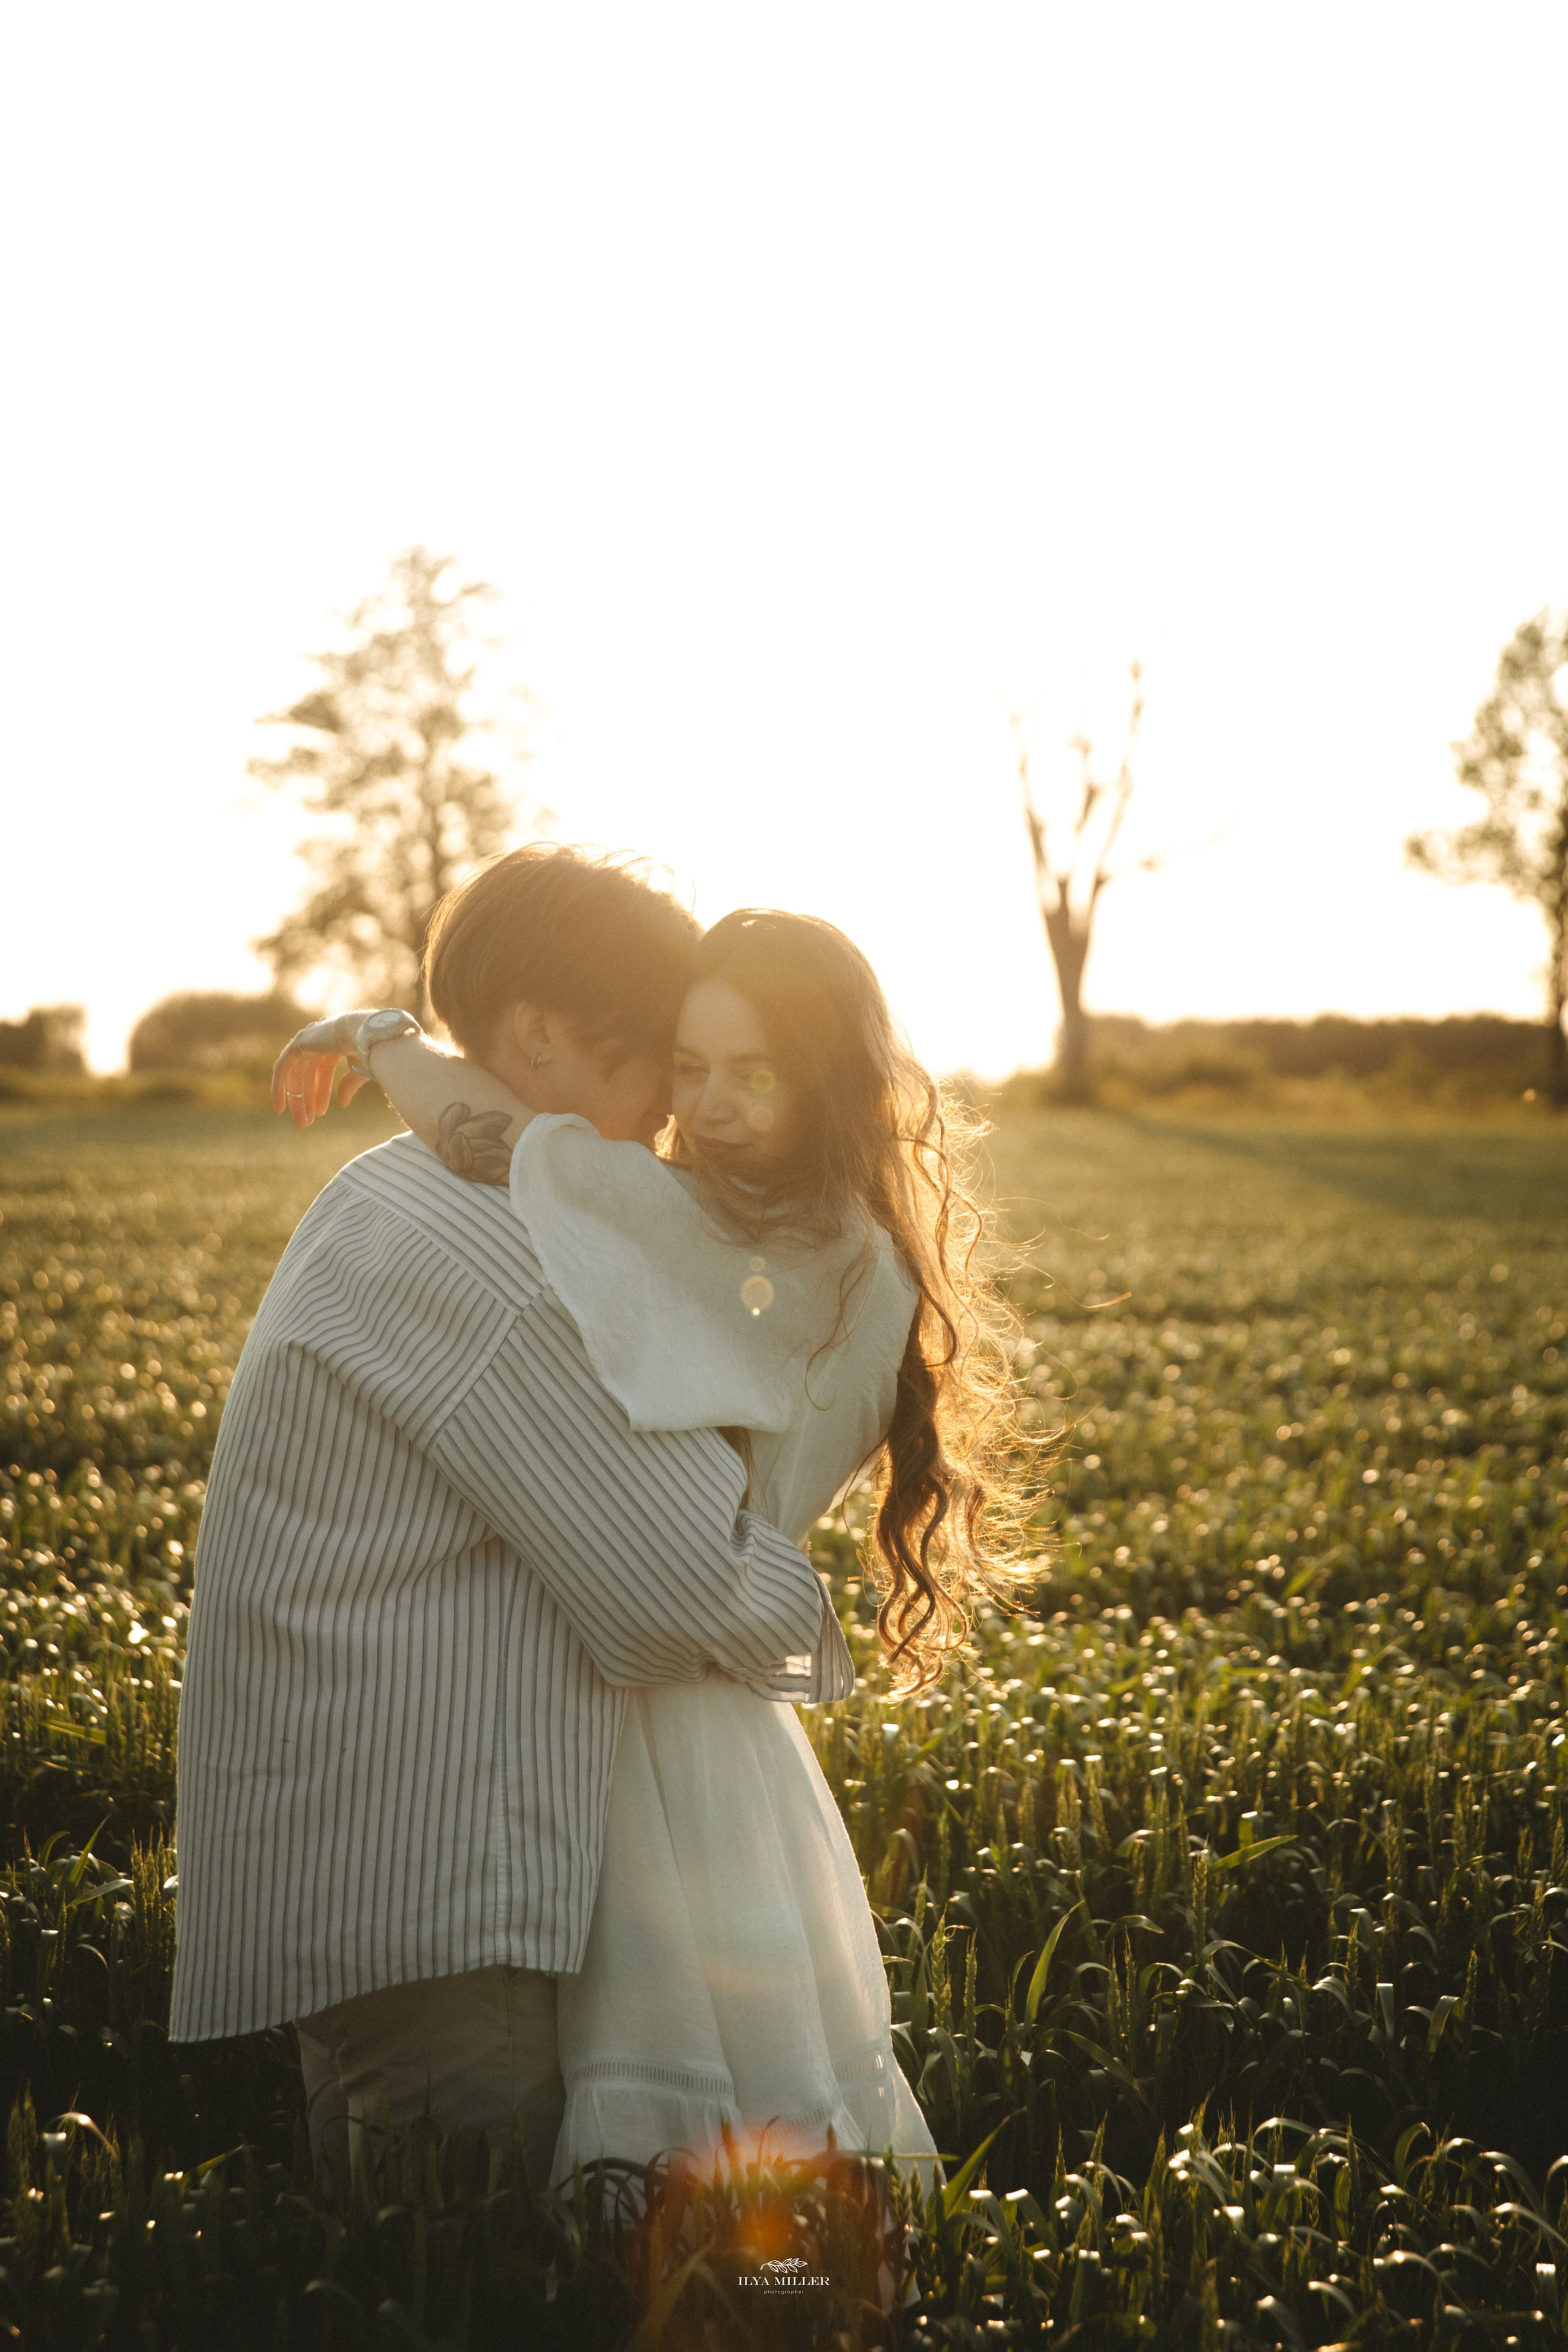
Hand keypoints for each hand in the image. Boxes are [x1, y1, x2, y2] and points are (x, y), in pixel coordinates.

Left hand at [271, 1013, 376, 1128]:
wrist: (367, 1037)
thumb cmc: (370, 1052)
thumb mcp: (359, 1073)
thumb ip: (348, 1085)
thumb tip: (342, 1103)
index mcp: (337, 1042)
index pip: (323, 1070)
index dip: (321, 1092)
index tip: (319, 1113)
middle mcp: (320, 1039)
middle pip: (307, 1074)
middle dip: (307, 1099)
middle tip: (307, 1122)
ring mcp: (308, 1039)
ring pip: (296, 1075)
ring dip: (297, 1100)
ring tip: (302, 1123)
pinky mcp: (298, 1043)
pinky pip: (282, 1068)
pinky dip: (279, 1088)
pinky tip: (280, 1109)